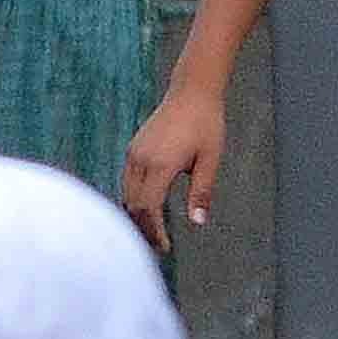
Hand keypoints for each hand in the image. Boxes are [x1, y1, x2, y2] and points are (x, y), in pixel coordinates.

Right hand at [119, 87, 228, 251]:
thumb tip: (198, 222)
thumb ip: (202, 192)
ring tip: (153, 232)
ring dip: (137, 216)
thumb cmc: (206, 124)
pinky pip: (127, 181)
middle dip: (144, 229)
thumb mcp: (210, 160)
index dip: (154, 231)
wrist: (192, 91)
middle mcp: (141, 159)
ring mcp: (134, 153)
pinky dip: (134, 200)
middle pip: (134, 206)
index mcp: (161, 164)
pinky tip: (147, 210)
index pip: (149, 208)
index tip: (165, 247)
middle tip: (159, 246)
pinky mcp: (134, 149)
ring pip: (127, 194)